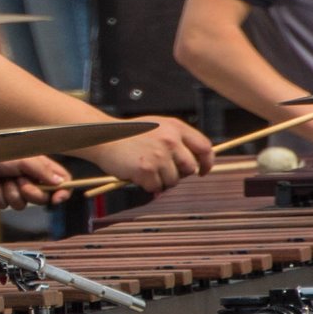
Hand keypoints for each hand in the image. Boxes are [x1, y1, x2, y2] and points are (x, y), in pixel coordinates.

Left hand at [0, 155, 69, 208]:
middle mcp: (30, 179)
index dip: (62, 192)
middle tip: (19, 180)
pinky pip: (4, 206)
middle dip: (29, 192)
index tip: (57, 198)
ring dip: (10, 192)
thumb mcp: (24, 159)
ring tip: (2, 179)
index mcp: (40, 168)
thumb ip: (43, 171)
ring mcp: (15, 189)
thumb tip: (61, 182)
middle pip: (42, 198)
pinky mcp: (1, 196)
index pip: (61, 181)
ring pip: (21, 205)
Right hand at [88, 117, 214, 191]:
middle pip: (190, 168)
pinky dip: (147, 185)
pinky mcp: (147, 169)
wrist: (104, 137)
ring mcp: (159, 155)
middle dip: (179, 174)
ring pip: (173, 181)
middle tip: (163, 172)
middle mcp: (170, 140)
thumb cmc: (129, 134)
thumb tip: (194, 163)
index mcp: (176, 127)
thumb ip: (176, 139)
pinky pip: (156, 187)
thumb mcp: (158, 126)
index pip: (204, 147)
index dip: (207, 162)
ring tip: (145, 169)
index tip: (203, 170)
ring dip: (161, 180)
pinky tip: (137, 173)